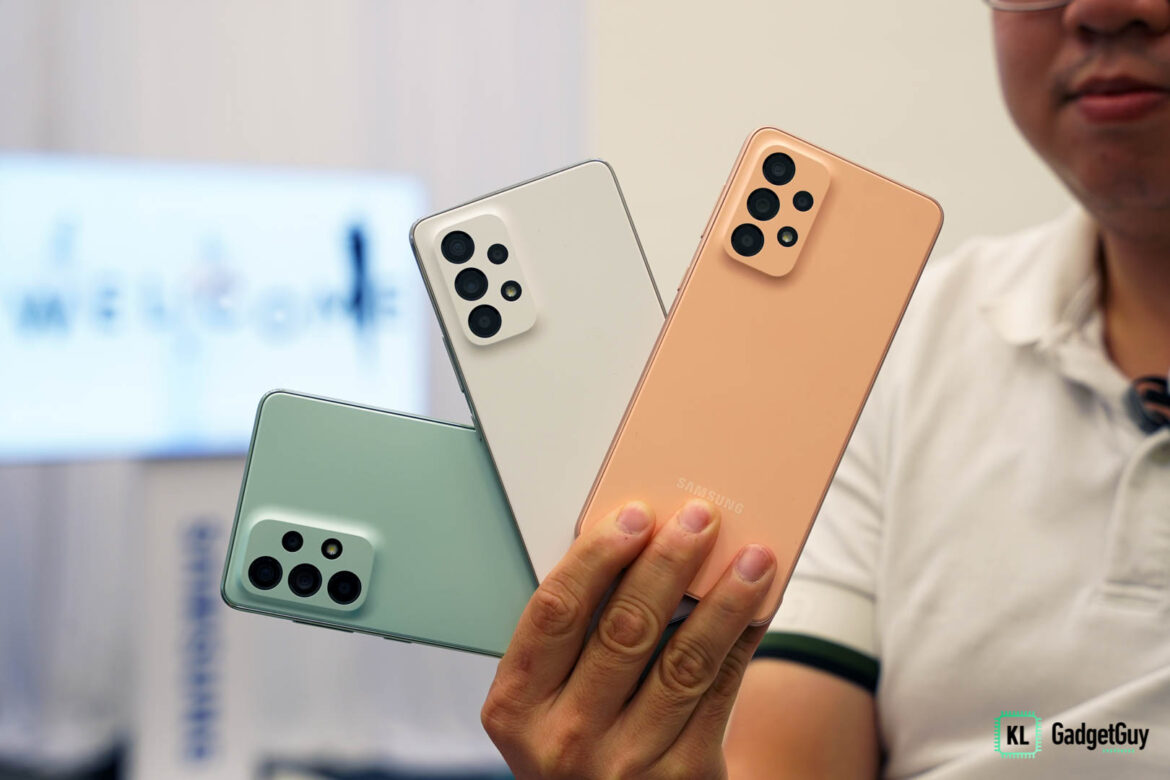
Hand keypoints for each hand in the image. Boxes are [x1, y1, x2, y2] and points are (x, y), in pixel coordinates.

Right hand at [481, 499, 776, 778]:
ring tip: (753, 557)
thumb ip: (573, 636)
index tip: (635, 515)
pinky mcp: (682, 777)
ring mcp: (626, 764)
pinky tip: (757, 608)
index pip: (555, 610)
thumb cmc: (577, 736)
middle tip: (701, 518)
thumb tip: (640, 545)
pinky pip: (720, 692)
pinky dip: (742, 642)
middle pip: (625, 627)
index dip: (597, 555)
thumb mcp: (546, 698)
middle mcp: (564, 739)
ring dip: (725, 599)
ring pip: (685, 659)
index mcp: (516, 706)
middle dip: (669, 562)